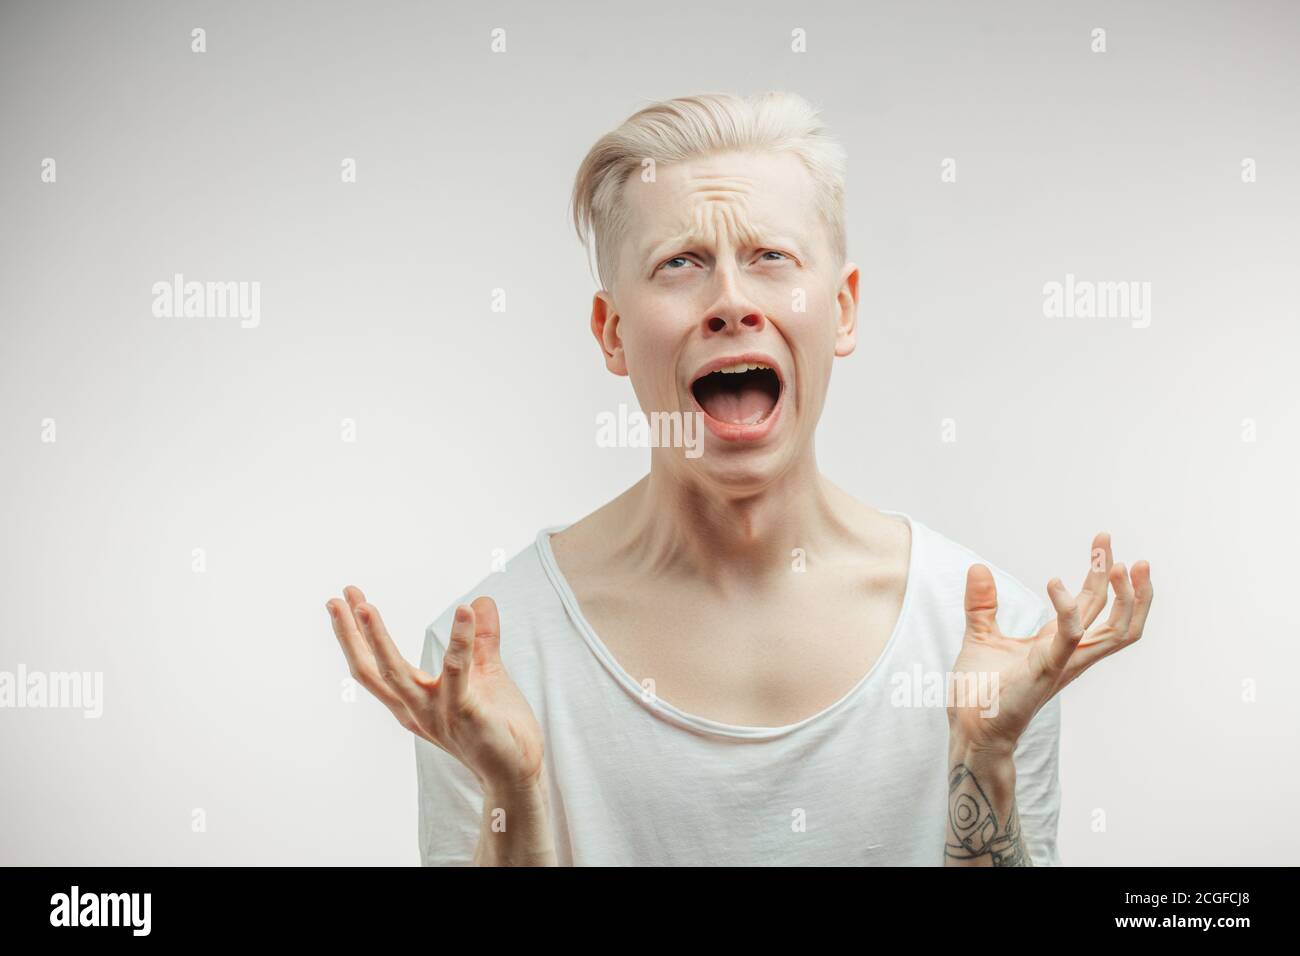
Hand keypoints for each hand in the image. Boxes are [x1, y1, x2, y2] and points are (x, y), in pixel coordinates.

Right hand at [326, 587, 545, 792]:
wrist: (518, 770)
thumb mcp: (485, 675)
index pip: (375, 668)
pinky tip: (464, 611)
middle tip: (336, 600)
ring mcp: (437, 714)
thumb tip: (479, 601)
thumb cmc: (497, 726)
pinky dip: (460, 641)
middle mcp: (416, 711)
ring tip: (364, 606)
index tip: (344, 601)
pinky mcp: (465, 714)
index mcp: (413, 703)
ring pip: (396, 673)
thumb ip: (480, 640)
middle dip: (350, 635)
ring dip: (377, 639)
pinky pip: (457, 673)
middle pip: (372, 671)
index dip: (356, 636)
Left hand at [948, 533, 1153, 754]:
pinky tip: (1054, 582)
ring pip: (1116, 633)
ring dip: (1123, 599)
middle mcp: (1071, 654)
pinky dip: (1068, 609)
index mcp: (1059, 644)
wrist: (970, 727)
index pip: (1094, 606)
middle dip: (1125, 582)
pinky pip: (1070, 637)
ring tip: (1116, 565)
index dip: (1102, 576)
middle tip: (1112, 545)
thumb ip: (982, 603)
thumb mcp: (980, 635)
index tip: (1104, 544)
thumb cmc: (979, 691)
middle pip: (1117, 617)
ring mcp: (1064, 663)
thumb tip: (977, 568)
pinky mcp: (1047, 669)